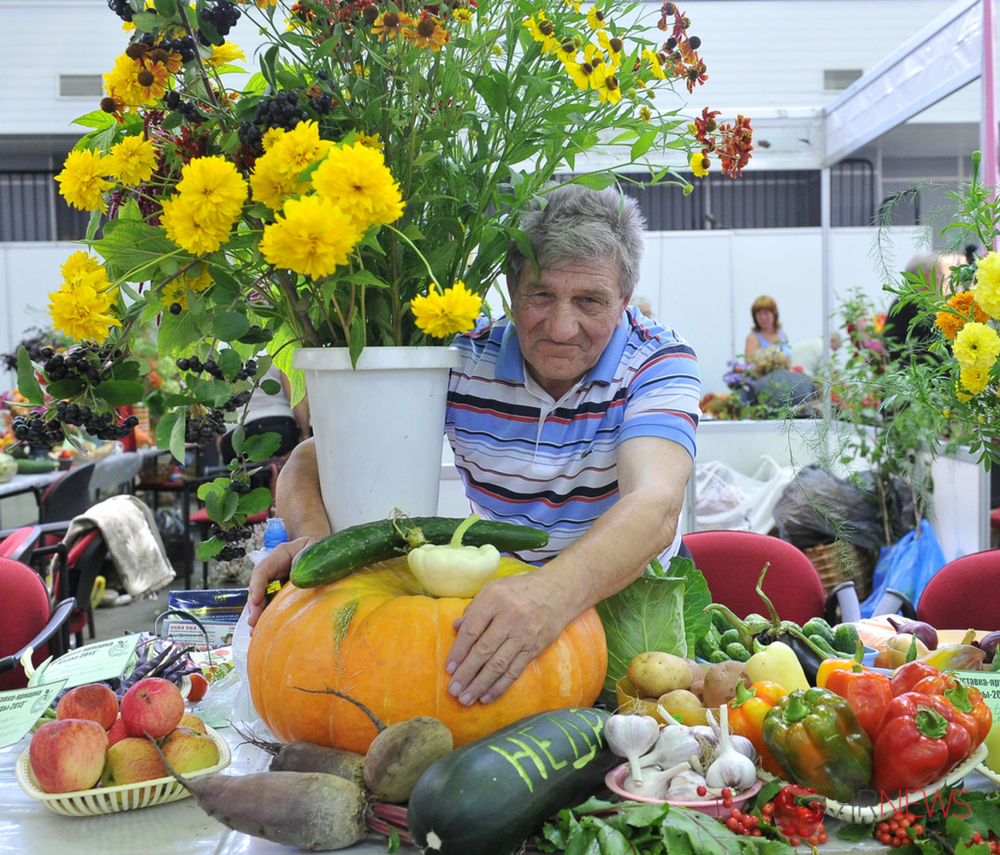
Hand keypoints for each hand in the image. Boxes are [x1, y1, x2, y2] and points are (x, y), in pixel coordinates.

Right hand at [247, 536, 314, 627]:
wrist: (325, 553)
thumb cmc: (318, 549)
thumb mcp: (313, 550)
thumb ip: (307, 562)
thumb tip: (299, 581)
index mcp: (280, 555)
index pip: (263, 569)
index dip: (257, 585)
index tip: (257, 600)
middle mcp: (274, 570)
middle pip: (259, 588)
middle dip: (255, 606)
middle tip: (253, 621)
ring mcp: (276, 583)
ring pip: (262, 600)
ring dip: (258, 615)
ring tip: (255, 631)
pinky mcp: (281, 595)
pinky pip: (271, 606)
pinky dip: (267, 618)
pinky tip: (264, 630)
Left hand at [445, 574, 569, 704]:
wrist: (558, 592)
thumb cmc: (519, 590)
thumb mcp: (493, 589)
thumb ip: (474, 608)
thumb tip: (456, 628)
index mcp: (494, 599)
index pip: (471, 630)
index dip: (458, 651)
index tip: (449, 669)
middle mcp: (509, 617)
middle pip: (483, 650)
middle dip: (466, 673)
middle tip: (453, 690)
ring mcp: (523, 635)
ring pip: (498, 665)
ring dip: (480, 685)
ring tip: (466, 699)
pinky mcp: (534, 648)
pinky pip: (514, 671)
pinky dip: (499, 686)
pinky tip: (487, 697)